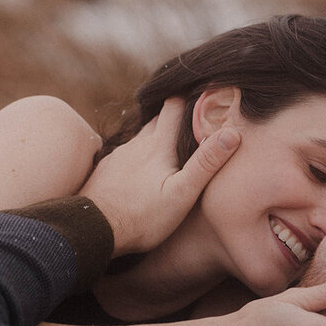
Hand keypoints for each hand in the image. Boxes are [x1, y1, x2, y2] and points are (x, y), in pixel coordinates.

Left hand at [80, 99, 240, 254]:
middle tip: (192, 122)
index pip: (173, 105)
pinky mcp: (106, 170)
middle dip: (174, 117)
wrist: (93, 231)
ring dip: (156, 138)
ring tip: (170, 149)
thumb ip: (205, 163)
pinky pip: (126, 155)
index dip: (188, 96)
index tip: (202, 94)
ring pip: (141, 138)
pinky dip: (138, 157)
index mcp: (158, 145)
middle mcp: (136, 144)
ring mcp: (118, 156)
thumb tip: (231, 133)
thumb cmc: (142, 217)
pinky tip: (143, 171)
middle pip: (158, 119)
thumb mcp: (182, 193)